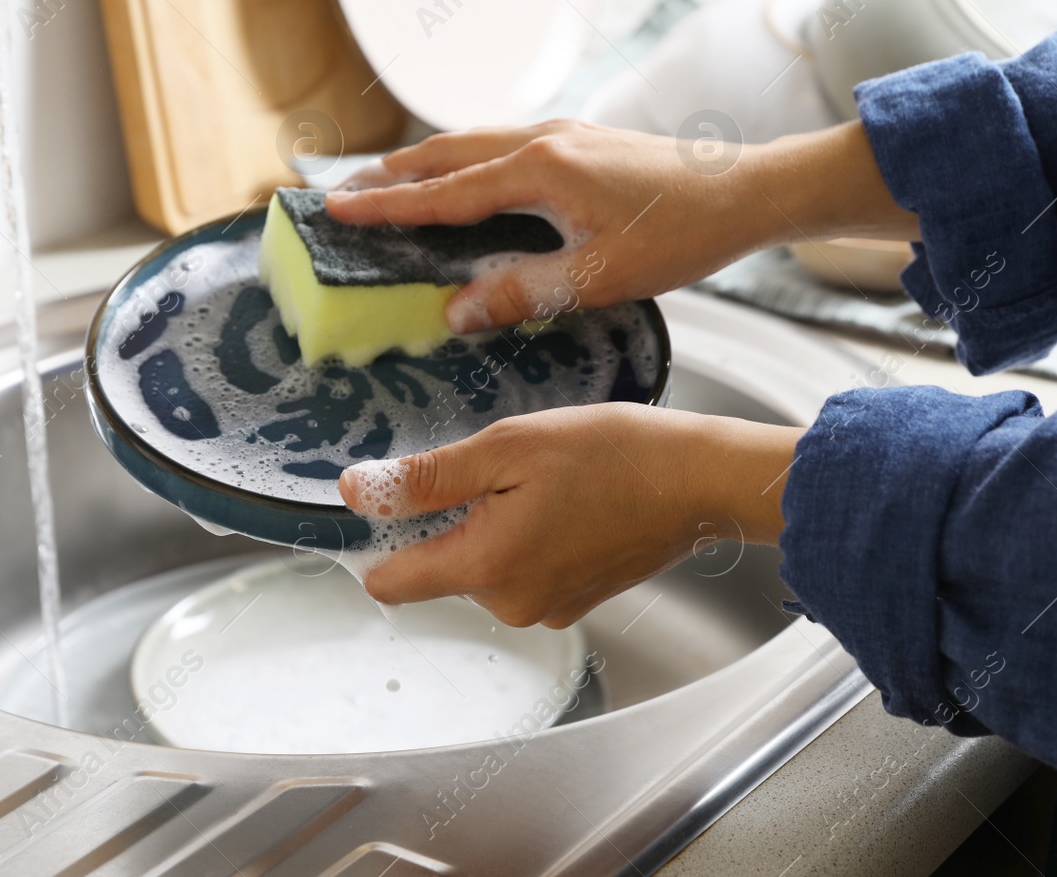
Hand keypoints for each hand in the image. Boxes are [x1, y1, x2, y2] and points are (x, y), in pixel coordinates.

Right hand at [324, 118, 916, 334]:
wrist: (747, 191)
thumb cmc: (682, 233)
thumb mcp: (599, 276)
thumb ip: (522, 292)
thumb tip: (456, 310)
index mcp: (539, 171)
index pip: (443, 193)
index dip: (387, 204)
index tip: (336, 209)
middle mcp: (542, 140)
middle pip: (446, 152)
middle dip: (392, 171)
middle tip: (344, 191)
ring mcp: (563, 133)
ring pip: (473, 141)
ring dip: (426, 160)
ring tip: (390, 178)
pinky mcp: (582, 138)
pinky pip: (502, 141)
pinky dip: (465, 156)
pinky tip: (468, 175)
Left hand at [337, 403, 801, 627]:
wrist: (698, 480)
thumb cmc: (613, 455)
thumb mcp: (507, 447)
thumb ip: (426, 479)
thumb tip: (358, 492)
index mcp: (487, 569)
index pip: (390, 582)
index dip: (377, 539)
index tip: (392, 497)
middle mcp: (512, 605)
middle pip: (439, 568)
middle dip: (452, 519)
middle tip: (498, 468)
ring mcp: (547, 608)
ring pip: (484, 567)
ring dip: (494, 525)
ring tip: (540, 481)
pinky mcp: (575, 601)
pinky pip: (524, 571)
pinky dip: (529, 537)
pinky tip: (563, 500)